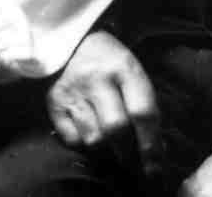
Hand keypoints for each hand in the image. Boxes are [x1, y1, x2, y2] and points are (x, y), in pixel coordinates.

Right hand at [47, 31, 162, 180]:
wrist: (69, 42)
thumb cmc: (109, 61)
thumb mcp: (131, 71)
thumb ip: (143, 104)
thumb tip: (156, 150)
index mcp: (124, 67)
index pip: (142, 112)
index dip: (151, 146)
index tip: (156, 169)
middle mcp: (98, 78)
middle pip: (116, 129)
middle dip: (128, 153)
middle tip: (132, 162)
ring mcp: (74, 91)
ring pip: (94, 139)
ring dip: (106, 152)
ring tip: (112, 148)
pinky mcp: (55, 103)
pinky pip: (72, 140)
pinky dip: (84, 144)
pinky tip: (90, 134)